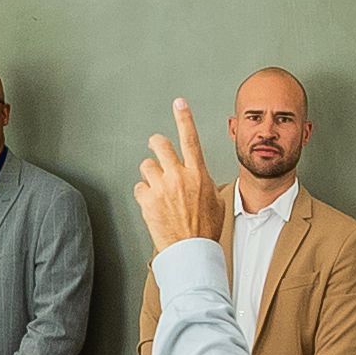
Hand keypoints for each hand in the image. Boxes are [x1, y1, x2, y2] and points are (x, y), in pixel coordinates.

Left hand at [133, 98, 231, 252]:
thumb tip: (201, 179)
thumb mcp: (216, 202)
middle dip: (156, 145)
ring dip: (150, 174)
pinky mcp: (147, 200)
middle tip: (156, 150)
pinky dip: (144, 195)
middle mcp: (178, 176)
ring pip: (146, 165)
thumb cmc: (206, 230)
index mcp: (198, 174)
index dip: (184, 118)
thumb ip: (206, 184)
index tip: (179, 103)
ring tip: (158, 190)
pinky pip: (139, 187)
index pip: (190, 138)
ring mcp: (161, 187)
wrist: (191, 251)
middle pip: (160, 144)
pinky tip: (153, 205)